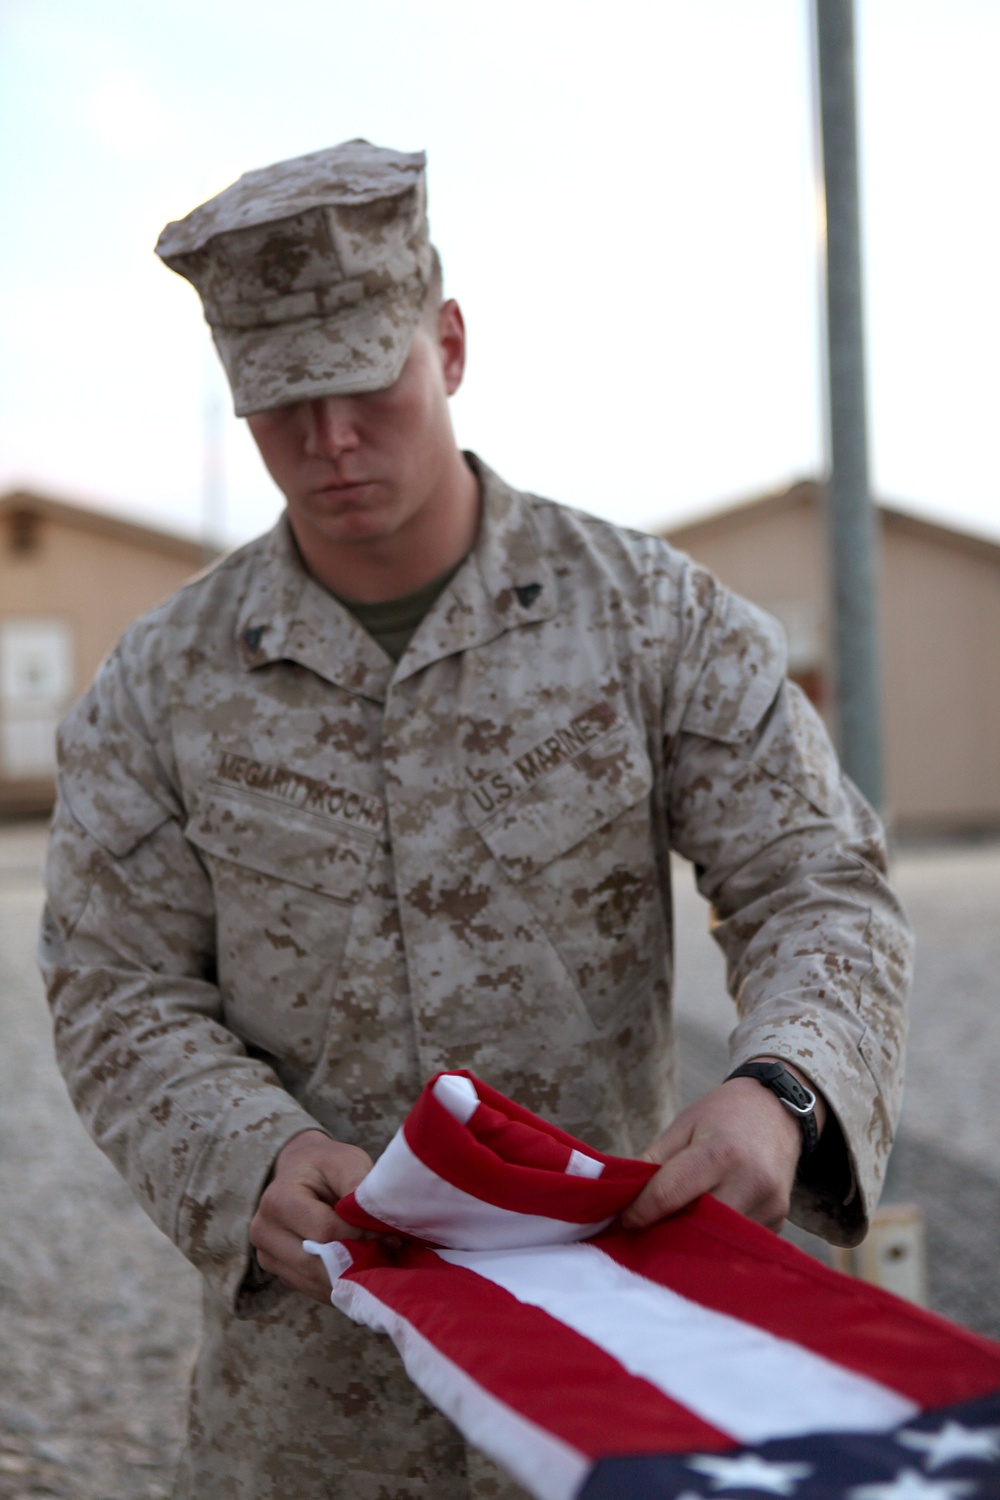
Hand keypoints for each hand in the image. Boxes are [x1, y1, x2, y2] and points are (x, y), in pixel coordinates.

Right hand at [250, 1129, 373, 1301]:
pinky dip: (339, 1284)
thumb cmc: (326, 1165)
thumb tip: (378, 1223)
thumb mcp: (346, 1162)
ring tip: (378, 1263)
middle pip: (315, 1263)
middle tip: (388, 1255)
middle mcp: (264, 1232)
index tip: (389, 1234)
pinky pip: (313, 1289)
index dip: (360, 1235)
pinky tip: (360, 1271)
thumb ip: (358, 1187)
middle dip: (355, 1262)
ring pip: (315, 1282)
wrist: (301, 1170)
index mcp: (277, 1200)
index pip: (324, 1230)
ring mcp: (268, 1256)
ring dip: (349, 1278)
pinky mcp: (281, 1272)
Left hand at [620, 1061, 825, 1234]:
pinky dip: (716, 1237)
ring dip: (691, 1240)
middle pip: (694, 1227)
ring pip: (716, 1241)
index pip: (669, 1196)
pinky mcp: (779, 1221)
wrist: (776, 1107)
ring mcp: (769, 1206)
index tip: (622, 1219)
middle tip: (645, 1230)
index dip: (638, 1211)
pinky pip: (737, 1241)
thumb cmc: (722, 1115)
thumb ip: (652, 1161)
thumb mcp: (682, 1126)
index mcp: (720, 1153)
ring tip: (674, 1227)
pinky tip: (706, 1222)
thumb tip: (621, 1198)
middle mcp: (750, 1182)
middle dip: (665, 1231)